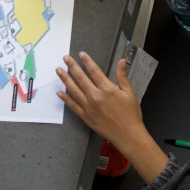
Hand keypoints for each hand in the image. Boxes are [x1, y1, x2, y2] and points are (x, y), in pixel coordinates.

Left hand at [56, 53, 168, 182]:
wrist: (127, 135)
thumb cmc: (131, 113)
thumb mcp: (130, 93)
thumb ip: (123, 76)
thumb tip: (122, 60)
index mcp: (107, 89)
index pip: (94, 71)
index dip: (87, 61)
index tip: (81, 54)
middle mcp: (95, 96)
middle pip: (80, 78)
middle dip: (72, 66)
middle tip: (65, 58)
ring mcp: (88, 107)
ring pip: (73, 90)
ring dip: (65, 79)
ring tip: (58, 70)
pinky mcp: (85, 116)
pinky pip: (72, 105)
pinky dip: (65, 98)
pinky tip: (59, 92)